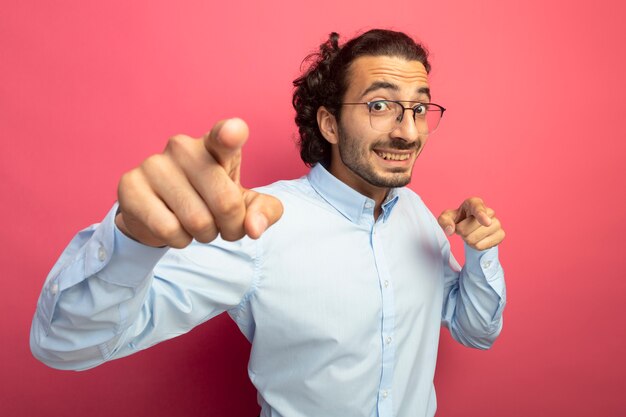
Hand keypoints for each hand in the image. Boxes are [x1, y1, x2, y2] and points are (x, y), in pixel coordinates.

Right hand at [115, 118, 283, 247]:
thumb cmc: (211, 201)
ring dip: (205, 236)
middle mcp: (184, 147)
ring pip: (197, 221)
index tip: (232, 133)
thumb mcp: (246, 205)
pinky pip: (168, 229)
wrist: (161, 211)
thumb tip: (254, 229)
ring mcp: (154, 164)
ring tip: (197, 226)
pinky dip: (179, 240)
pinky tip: (174, 228)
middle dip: (231, 227)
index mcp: (216, 145)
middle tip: (222, 226)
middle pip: (225, 202)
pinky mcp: (130, 185)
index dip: (230, 134)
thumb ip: (263, 212)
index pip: (226, 134)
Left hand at [438, 197, 504, 250]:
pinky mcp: (500, 234)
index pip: (478, 208)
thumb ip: (444, 221)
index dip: (481, 215)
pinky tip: (477, 240)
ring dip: (468, 240)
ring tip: (470, 234)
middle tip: (463, 229)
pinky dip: (476, 246)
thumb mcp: (446, 218)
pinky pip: (484, 246)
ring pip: (477, 239)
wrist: (469, 227)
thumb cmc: (458, 219)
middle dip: (462, 232)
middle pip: (472, 228)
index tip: (486, 223)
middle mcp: (489, 211)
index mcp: (474, 203)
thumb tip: (450, 230)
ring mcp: (497, 223)